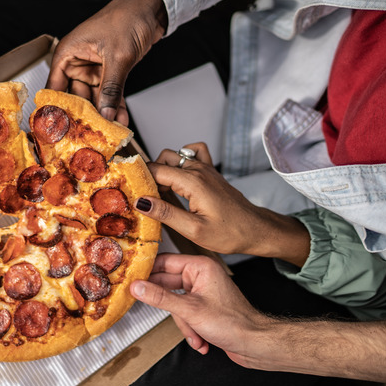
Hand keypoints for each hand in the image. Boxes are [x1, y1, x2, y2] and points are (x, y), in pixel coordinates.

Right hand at [46, 0, 166, 124]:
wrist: (150, 9)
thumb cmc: (126, 18)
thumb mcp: (117, 57)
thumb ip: (110, 88)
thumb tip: (104, 113)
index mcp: (67, 54)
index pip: (54, 87)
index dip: (56, 110)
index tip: (60, 130)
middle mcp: (77, 62)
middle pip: (75, 97)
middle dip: (85, 117)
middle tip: (89, 136)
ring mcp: (93, 68)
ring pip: (94, 98)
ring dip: (103, 114)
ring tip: (109, 132)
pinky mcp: (109, 72)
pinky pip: (109, 94)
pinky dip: (115, 106)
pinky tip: (120, 120)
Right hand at [130, 253, 267, 364]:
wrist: (256, 344)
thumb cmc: (234, 323)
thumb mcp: (190, 310)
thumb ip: (160, 297)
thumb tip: (137, 287)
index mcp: (200, 267)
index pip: (165, 262)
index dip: (147, 271)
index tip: (131, 279)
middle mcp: (201, 276)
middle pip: (167, 285)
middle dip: (167, 306)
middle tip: (149, 308)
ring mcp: (203, 292)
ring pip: (175, 303)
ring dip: (183, 323)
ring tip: (194, 333)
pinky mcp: (204, 307)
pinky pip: (185, 314)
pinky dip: (190, 329)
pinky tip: (200, 340)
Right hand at [134, 143, 309, 263]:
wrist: (256, 230)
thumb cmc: (230, 233)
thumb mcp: (194, 230)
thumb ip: (166, 213)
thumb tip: (141, 202)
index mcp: (193, 182)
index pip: (155, 169)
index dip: (139, 179)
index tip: (130, 192)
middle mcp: (199, 169)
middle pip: (162, 159)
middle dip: (150, 175)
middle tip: (147, 198)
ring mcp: (206, 168)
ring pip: (174, 156)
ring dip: (163, 169)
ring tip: (162, 193)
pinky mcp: (210, 172)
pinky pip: (192, 153)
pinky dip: (182, 159)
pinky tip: (179, 177)